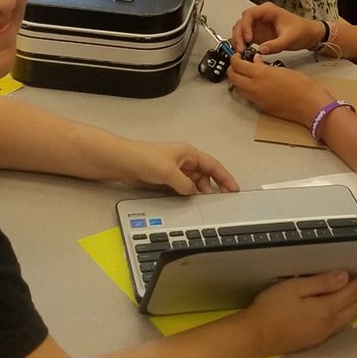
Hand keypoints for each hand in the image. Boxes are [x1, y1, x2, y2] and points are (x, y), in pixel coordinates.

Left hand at [120, 141, 238, 194]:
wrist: (122, 163)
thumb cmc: (145, 160)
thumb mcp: (169, 172)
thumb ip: (185, 184)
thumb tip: (193, 193)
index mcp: (188, 154)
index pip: (213, 165)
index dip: (225, 177)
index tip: (234, 189)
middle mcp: (184, 161)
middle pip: (204, 175)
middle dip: (211, 187)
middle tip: (218, 202)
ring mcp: (175, 171)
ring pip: (193, 183)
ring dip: (198, 192)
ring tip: (202, 204)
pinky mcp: (166, 180)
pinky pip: (182, 188)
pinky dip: (187, 195)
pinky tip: (188, 203)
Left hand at [227, 55, 333, 127]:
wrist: (310, 105)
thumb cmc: (302, 86)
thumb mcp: (282, 70)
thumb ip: (264, 66)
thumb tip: (256, 62)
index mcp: (260, 75)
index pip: (237, 65)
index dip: (234, 59)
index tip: (237, 56)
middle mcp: (254, 88)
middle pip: (232, 78)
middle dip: (232, 69)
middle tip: (238, 64)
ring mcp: (256, 100)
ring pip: (237, 89)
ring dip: (238, 80)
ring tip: (246, 74)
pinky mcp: (261, 108)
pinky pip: (247, 97)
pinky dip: (246, 89)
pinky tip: (256, 85)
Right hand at [232, 2, 318, 54]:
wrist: (309, 35)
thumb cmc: (302, 31)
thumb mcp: (290, 38)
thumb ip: (276, 44)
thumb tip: (261, 50)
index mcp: (268, 11)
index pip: (249, 14)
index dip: (246, 26)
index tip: (248, 38)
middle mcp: (260, 17)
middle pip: (241, 22)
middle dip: (239, 35)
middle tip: (241, 48)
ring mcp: (258, 26)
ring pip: (240, 30)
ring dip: (238, 40)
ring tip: (241, 52)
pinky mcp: (258, 35)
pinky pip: (245, 38)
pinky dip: (242, 44)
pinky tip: (244, 53)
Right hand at [246, 270, 356, 355]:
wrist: (255, 337)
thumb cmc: (271, 308)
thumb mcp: (294, 288)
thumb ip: (321, 283)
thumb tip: (345, 277)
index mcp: (325, 308)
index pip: (353, 292)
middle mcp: (329, 323)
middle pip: (355, 306)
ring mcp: (322, 333)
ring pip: (349, 317)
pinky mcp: (314, 339)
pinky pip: (340, 325)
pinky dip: (350, 315)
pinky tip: (349, 312)